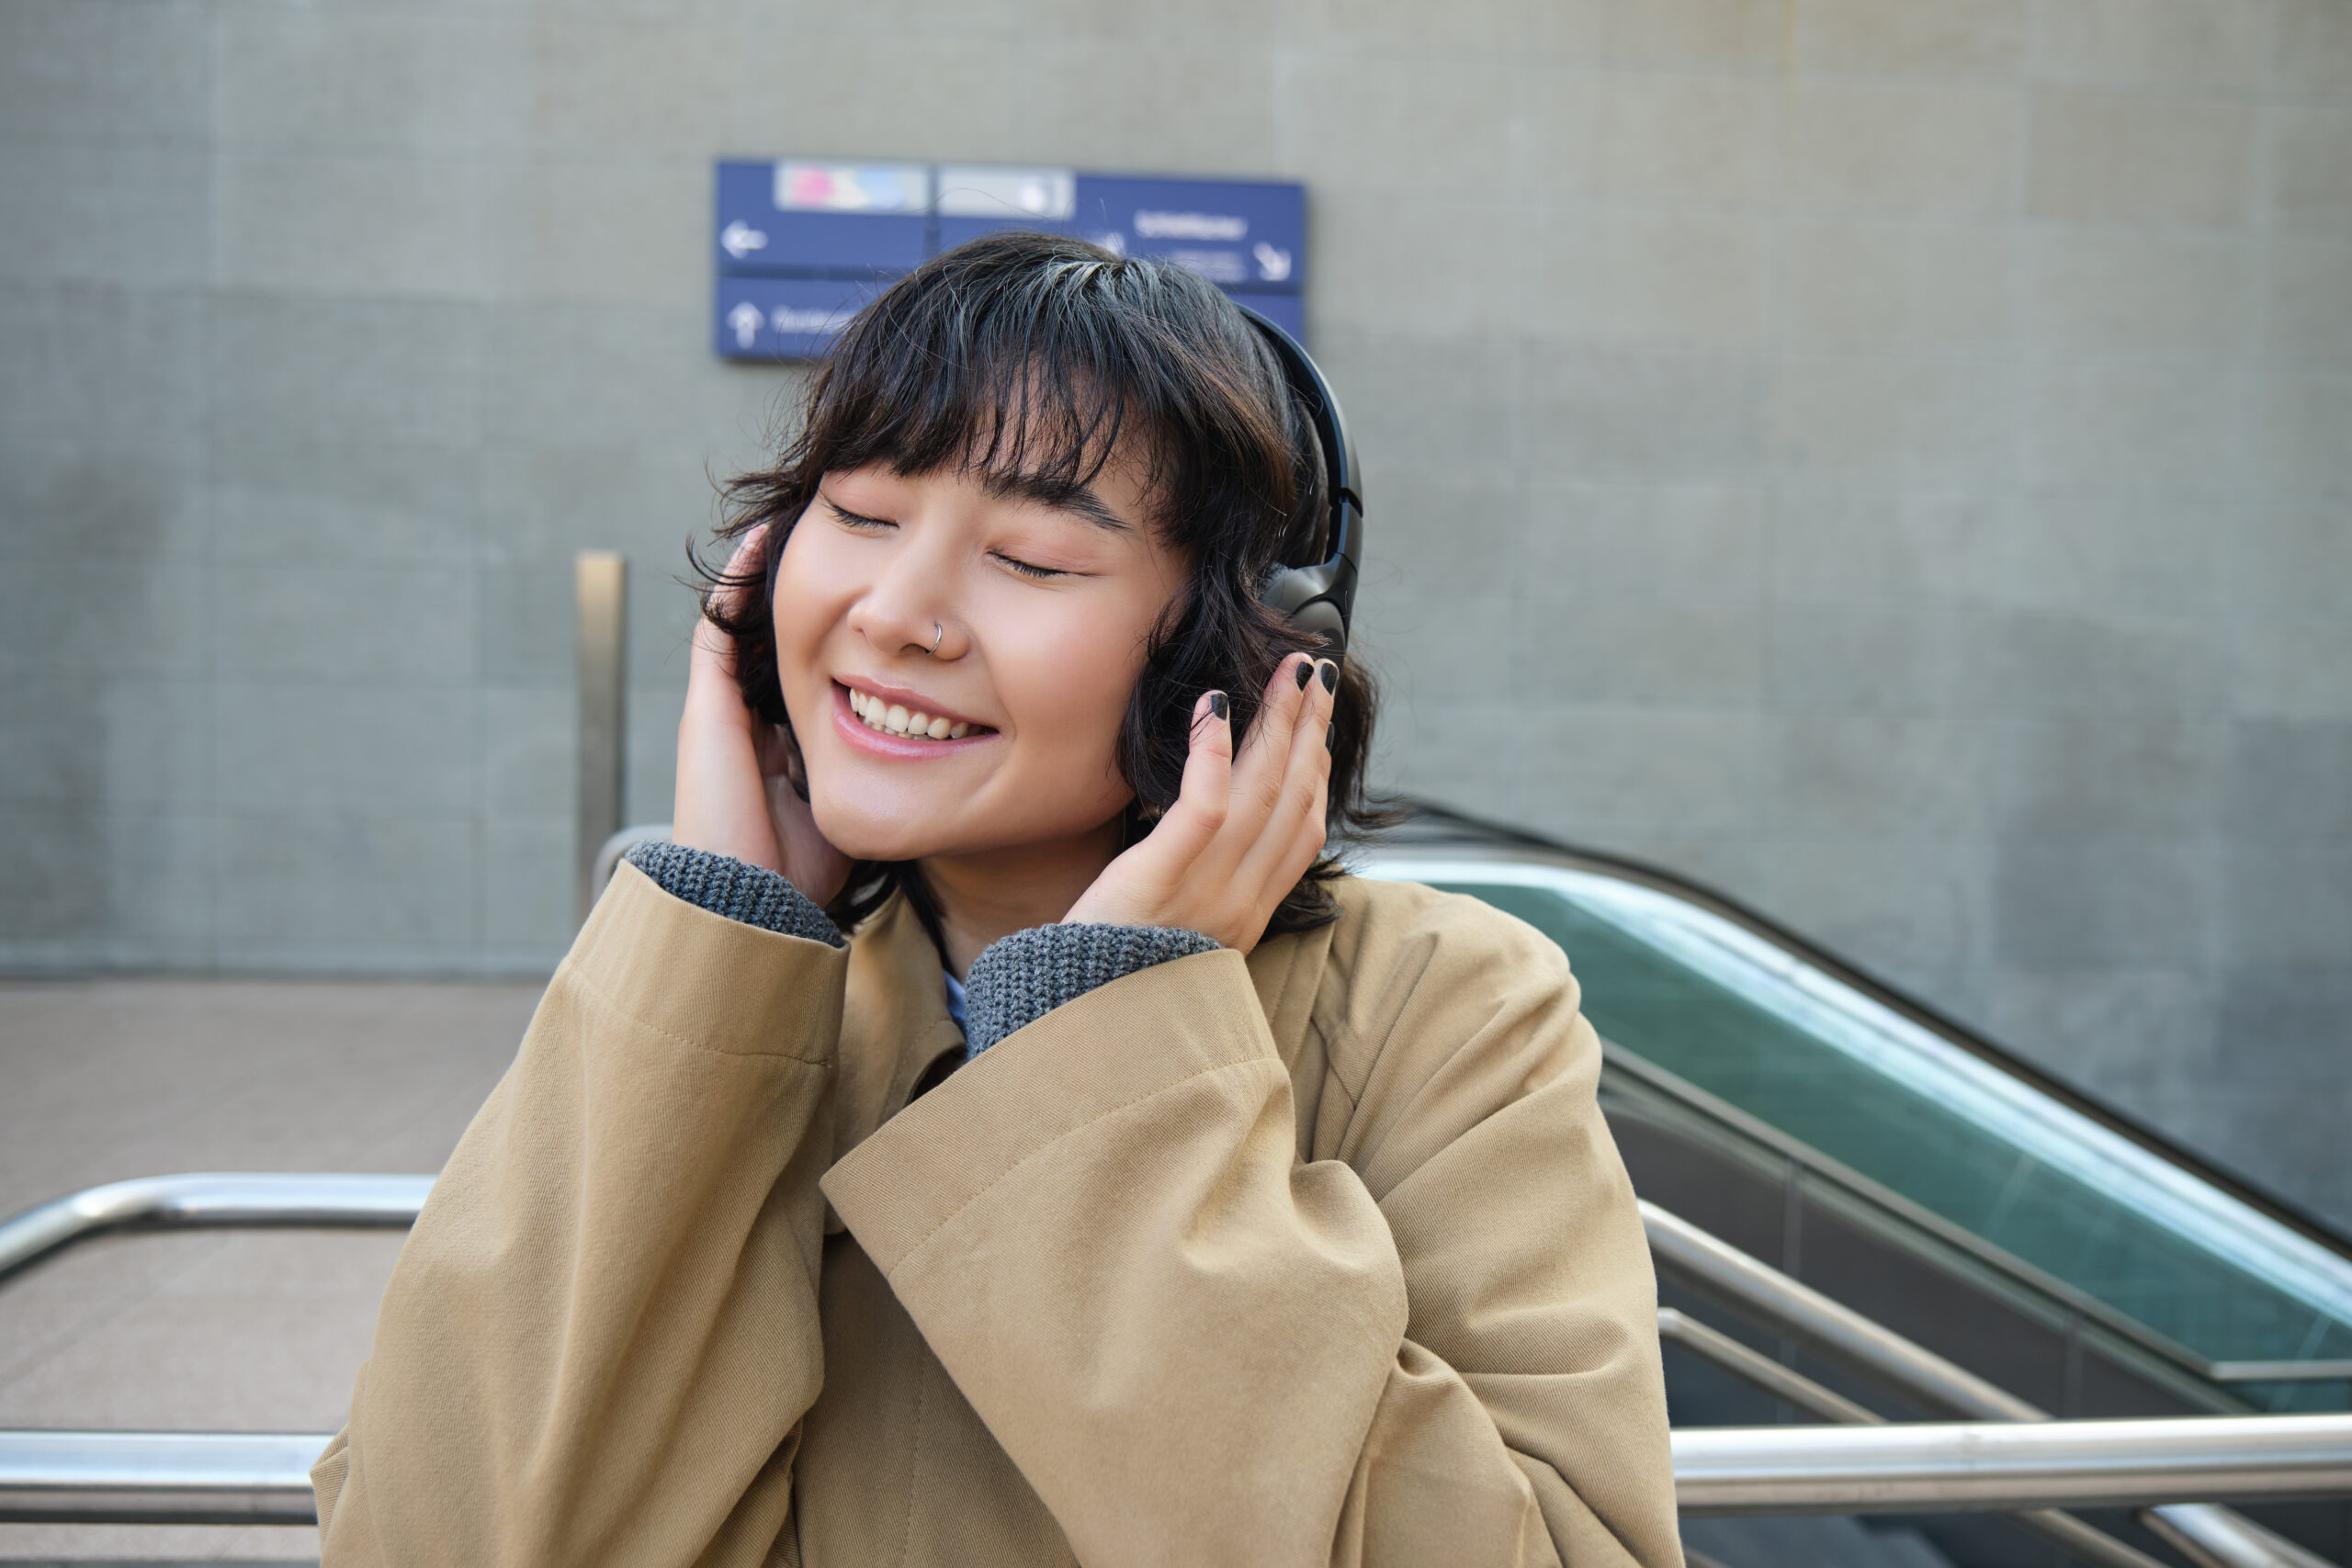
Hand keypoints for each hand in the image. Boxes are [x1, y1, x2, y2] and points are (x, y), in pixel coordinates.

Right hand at [671, 526, 853, 905]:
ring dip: (767, 579)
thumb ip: (877, 782)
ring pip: (740, 627)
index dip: (826, 640)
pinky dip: (737, 584)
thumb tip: (929, 760)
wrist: (749, 903)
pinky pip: (718, 628)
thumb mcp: (851, 812)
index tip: (863, 604)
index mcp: (775, 750)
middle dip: (802, 598)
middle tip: (837, 545)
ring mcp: (719, 713)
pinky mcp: (708, 708)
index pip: (799, 678)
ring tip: (799, 525)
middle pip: (769, 643)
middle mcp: (743, 724)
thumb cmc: (802, 876)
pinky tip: (765, 542)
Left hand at [1062, 652, 1336, 952]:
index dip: (1317, 769)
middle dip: (1310, 728)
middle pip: (1294, 799)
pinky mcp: (1159, 877)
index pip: (1303, 831)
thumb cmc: (1110, 974)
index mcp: (1248, 914)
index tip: (1319, 722)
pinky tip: (1216, 705)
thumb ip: (1202, 889)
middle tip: (1315, 669)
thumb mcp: (1175, 935)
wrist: (1074, 1024)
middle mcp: (1240, 901)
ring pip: (1262, 792)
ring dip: (1279, 723)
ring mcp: (1206, 890)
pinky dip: (1214, 753)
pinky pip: (1202, 807)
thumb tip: (1208, 835)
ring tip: (1287, 672)